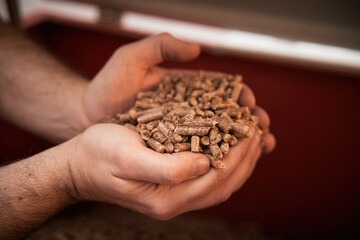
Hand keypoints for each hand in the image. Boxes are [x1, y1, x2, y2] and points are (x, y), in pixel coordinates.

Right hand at [67, 109, 274, 219]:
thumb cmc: (98, 156)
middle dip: (246, 157)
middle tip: (258, 131)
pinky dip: (224, 162)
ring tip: (252, 138)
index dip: (239, 154)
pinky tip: (229, 146)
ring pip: (219, 183)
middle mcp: (174, 201)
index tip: (251, 130)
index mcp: (166, 198)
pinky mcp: (171, 186)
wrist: (80, 165)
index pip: (216, 178)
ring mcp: (174, 196)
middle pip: (224, 183)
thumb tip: (205, 164)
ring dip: (240, 161)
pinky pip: (207, 178)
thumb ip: (165, 168)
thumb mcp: (127, 157)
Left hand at [80, 33, 274, 152]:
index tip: (253, 106)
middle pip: (227, 117)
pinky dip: (219, 160)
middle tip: (263, 132)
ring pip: (219, 138)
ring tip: (260, 149)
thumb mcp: (130, 58)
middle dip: (249, 124)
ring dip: (242, 145)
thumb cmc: (107, 85)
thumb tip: (197, 49)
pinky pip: (200, 156)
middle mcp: (188, 110)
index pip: (221, 92)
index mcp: (186, 89)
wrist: (86, 114)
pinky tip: (230, 166)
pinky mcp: (172, 150)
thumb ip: (161, 46)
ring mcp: (182, 131)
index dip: (241, 99)